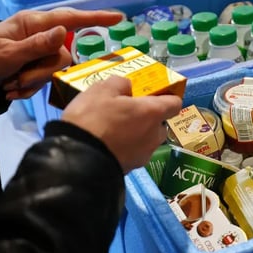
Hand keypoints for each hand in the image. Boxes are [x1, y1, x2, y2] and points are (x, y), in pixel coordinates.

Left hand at [0, 7, 123, 98]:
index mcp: (33, 24)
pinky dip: (29, 88)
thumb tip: (64, 30)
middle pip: (62, 54)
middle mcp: (40, 35)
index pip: (71, 18)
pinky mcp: (35, 66)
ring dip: (33, 82)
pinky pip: (44, 79)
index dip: (96, 19)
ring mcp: (39, 52)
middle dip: (42, 72)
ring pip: (54, 70)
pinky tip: (11, 89)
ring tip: (10, 86)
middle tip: (19, 81)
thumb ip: (37, 45)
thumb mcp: (8, 53)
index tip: (118, 19)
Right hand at [61, 76, 182, 173]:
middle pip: (159, 124)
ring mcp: (144, 155)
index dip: (166, 98)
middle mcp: (154, 135)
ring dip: (136, 134)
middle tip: (126, 112)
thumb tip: (128, 88)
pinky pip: (133, 153)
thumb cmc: (93, 119)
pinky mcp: (131, 169)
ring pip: (146, 140)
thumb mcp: (101, 90)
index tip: (151, 95)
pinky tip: (107, 144)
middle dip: (147, 118)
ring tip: (112, 129)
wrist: (78, 160)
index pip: (174, 103)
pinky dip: (125, 148)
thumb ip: (120, 84)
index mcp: (152, 113)